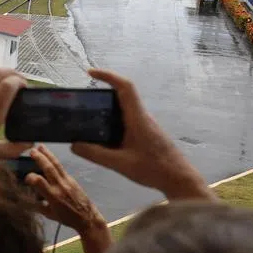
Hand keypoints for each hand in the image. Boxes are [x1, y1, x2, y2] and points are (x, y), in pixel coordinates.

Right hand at [25, 145, 104, 233]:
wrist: (87, 217)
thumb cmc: (68, 218)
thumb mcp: (50, 215)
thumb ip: (38, 206)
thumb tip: (27, 199)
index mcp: (53, 196)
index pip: (39, 182)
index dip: (30, 177)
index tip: (26, 178)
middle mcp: (60, 186)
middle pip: (49, 168)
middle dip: (40, 158)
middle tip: (32, 151)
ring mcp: (67, 181)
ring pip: (56, 165)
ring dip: (48, 154)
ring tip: (41, 147)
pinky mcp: (72, 179)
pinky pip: (62, 168)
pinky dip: (54, 161)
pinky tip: (50, 157)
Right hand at [71, 69, 210, 200]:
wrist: (179, 178)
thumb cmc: (154, 168)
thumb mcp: (120, 163)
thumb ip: (96, 154)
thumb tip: (74, 145)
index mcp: (138, 118)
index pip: (125, 87)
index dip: (109, 76)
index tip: (91, 73)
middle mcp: (141, 117)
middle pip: (122, 95)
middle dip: (102, 92)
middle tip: (82, 100)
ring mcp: (145, 125)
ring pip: (123, 109)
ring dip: (106, 108)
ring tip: (87, 117)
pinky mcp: (145, 133)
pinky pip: (126, 120)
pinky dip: (112, 121)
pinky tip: (102, 135)